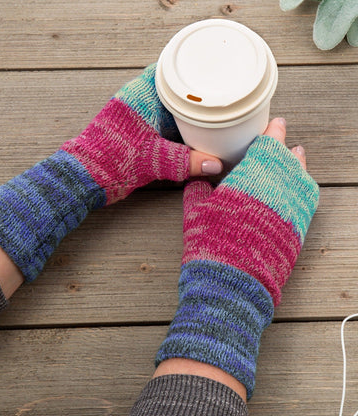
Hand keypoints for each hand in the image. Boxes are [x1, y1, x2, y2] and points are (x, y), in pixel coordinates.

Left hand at [61, 64, 222, 204]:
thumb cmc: (111, 161)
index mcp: (140, 97)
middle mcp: (138, 102)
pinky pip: (160, 124)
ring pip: (165, 107)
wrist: (86, 178)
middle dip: (191, 93)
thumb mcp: (154, 161)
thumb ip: (187, 162)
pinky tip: (190, 134)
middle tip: (214, 95)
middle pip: (170, 89)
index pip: (166, 70)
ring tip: (208, 114)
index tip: (207, 70)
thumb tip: (215, 165)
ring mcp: (136, 118)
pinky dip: (174, 127)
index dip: (187, 69)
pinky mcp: (134, 134)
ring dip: (183, 112)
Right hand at [181, 117, 318, 305]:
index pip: (268, 148)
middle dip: (285, 146)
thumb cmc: (210, 247)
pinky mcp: (297, 232)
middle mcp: (276, 192)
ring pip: (302, 180)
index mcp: (249, 182)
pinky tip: (298, 187)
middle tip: (283, 136)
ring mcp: (291, 212)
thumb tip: (198, 178)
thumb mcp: (195, 214)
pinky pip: (306, 202)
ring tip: (296, 155)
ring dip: (298, 165)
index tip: (275, 122)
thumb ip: (197, 190)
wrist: (231, 286)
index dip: (273, 133)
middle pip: (288, 160)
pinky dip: (303, 189)